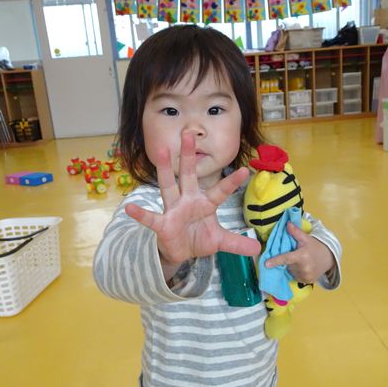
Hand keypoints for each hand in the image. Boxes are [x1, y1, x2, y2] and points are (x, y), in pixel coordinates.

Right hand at [125, 133, 260, 277]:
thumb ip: (237, 243)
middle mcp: (188, 201)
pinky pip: (150, 218)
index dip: (231, 182)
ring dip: (165, 169)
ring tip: (161, 150)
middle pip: (188, 175)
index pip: (220, 191)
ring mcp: (173, 210)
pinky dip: (140, 214)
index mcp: (205, 204)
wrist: (179, 252)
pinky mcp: (162, 224)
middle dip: (188, 156)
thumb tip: (258, 249)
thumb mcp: (219, 241)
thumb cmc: (198, 238)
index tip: (245, 171)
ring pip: (168, 186)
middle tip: (189, 134)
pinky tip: (130, 208)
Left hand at [265, 222, 334, 283]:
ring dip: (291, 267)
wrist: (328, 259)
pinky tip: (302, 267)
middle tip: (294, 254)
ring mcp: (306, 276)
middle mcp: (304, 268)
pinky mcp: (307, 281)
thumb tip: (287, 224)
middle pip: (287, 265)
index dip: (275, 261)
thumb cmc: (315, 247)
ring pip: (290, 271)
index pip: (286, 259)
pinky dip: (295, 272)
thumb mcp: (306, 238)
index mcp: (302, 256)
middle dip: (287, 260)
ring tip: (300, 261)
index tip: (266, 264)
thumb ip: (295, 232)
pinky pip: (295, 277)